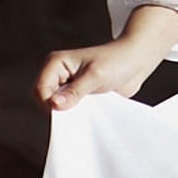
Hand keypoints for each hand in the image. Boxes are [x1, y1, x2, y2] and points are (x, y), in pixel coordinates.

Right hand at [39, 3, 177, 113]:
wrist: (136, 61)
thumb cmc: (117, 60)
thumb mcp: (96, 76)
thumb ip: (75, 91)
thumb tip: (55, 105)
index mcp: (57, 63)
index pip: (41, 90)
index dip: (49, 104)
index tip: (64, 114)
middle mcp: (59, 74)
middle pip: (45, 100)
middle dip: (57, 110)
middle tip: (76, 115)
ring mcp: (68, 85)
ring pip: (57, 107)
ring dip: (68, 114)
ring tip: (84, 115)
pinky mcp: (78, 94)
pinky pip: (70, 109)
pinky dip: (76, 115)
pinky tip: (87, 117)